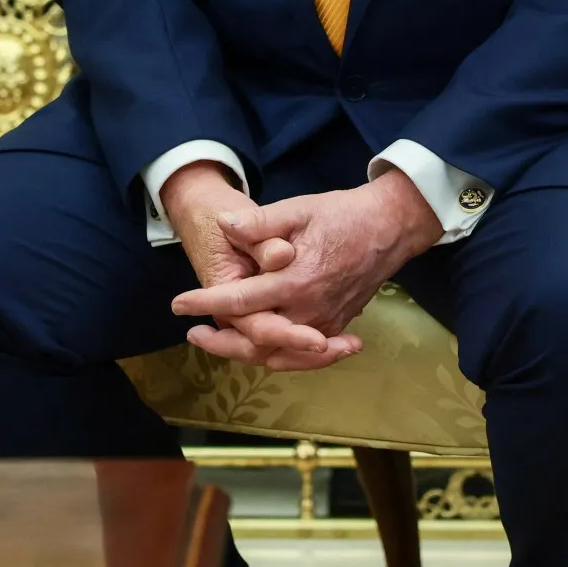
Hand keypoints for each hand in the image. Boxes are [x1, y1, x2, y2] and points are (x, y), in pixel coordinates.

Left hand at [159, 161, 352, 371]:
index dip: (204, 302)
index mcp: (296, 281)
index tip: (177, 303)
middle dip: (221, 342)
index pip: (240, 300)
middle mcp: (310, 310)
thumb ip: (259, 222)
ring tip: (218, 342)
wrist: (390, 228)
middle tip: (193, 333)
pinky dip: (279, 357)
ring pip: (280, 354)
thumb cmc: (341, 215)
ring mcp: (326, 323)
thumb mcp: (297, 209)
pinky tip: (260, 352)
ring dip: (246, 354)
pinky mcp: (337, 325)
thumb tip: (223, 225)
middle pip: (257, 341)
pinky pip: (304, 355)